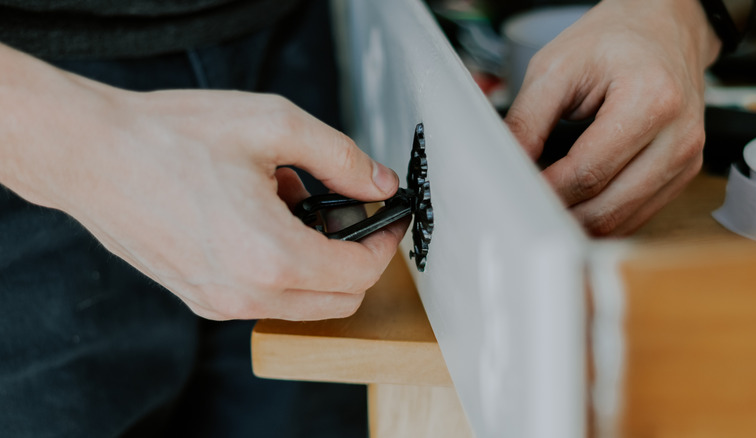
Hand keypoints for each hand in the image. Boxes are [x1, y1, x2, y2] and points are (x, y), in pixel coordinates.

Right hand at [0, 47, 405, 320]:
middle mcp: (246, 293)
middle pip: (338, 301)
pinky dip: (281, 268)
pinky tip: (259, 219)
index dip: (384, 244)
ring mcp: (219, 302)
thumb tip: (378, 183)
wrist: (91, 154)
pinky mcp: (200, 298)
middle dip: (356, 260)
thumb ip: (341, 158)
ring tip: (290, 205)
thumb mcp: (274, 126)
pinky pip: (263, 297)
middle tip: (348, 214)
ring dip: (317, 264)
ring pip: (302, 303)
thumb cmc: (170, 138)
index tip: (387, 220)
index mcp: (271, 256)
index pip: (360, 274)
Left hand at [505, 0, 720, 235]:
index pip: (589, 172)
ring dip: (579, 224)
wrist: (662, 28)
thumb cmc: (612, 41)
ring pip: (623, 220)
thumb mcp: (555, 68)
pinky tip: (575, 207)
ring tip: (545, 211)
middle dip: (561, 215)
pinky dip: (602, 218)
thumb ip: (527, 120)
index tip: (518, 196)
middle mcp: (679, 136)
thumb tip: (507, 166)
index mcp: (651, 101)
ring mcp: (686, 159)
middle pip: (608, 206)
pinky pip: (637, 215)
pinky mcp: (683, 173)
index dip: (547, 191)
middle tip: (525, 210)